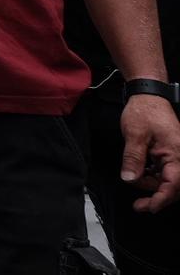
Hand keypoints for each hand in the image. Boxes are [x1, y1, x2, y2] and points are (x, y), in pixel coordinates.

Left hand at [120, 94, 179, 211]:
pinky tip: (140, 171)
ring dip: (152, 185)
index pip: (172, 185)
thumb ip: (133, 158)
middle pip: (173, 187)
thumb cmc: (144, 111)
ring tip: (134, 176)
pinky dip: (153, 176)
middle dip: (156, 196)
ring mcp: (175, 156)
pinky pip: (164, 172)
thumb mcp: (134, 135)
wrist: (148, 97)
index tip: (150, 208)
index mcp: (176, 154)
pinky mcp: (169, 155)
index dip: (161, 199)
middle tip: (139, 205)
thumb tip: (130, 179)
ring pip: (167, 181)